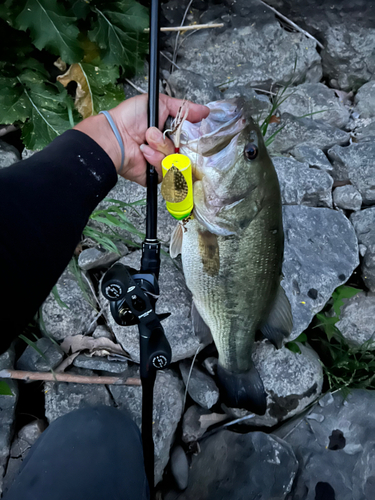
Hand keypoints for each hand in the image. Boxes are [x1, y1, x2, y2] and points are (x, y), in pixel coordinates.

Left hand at [74, 94, 208, 185]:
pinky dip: (156, 160)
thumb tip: (205, 110)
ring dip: (161, 149)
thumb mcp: (159, 103)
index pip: (191, 137)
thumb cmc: (130, 118)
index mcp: (170, 132)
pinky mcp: (156, 176)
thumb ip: (183, 108)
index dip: (192, 135)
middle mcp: (168, 148)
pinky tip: (145, 154)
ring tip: (146, 143)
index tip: (188, 130)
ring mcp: (163, 163)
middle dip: (171, 141)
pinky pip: (168, 172)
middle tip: (155, 134)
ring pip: (178, 162)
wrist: (115, 138)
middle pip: (187, 151)